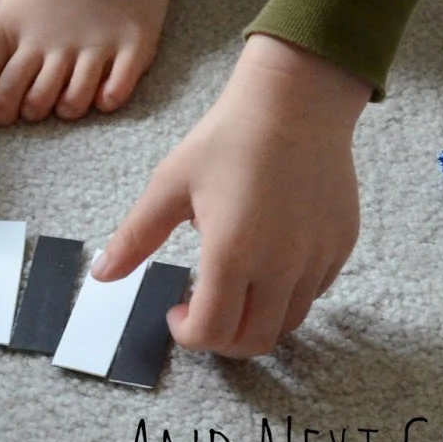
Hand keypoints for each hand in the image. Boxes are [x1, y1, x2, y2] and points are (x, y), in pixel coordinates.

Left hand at [92, 36, 370, 356]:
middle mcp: (280, 266)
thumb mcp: (172, 182)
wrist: (295, 100)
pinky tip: (269, 260)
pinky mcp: (341, 245)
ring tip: (236, 286)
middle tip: (203, 310)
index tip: (176, 311)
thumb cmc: (228, 136)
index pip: (212, 332)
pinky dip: (288, 294)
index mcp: (232, 253)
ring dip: (256, 319)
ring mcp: (317, 258)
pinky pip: (315, 291)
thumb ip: (137, 236)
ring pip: (288, 322)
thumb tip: (101, 275)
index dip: (187, 334)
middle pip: (253, 342)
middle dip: (221, 339)